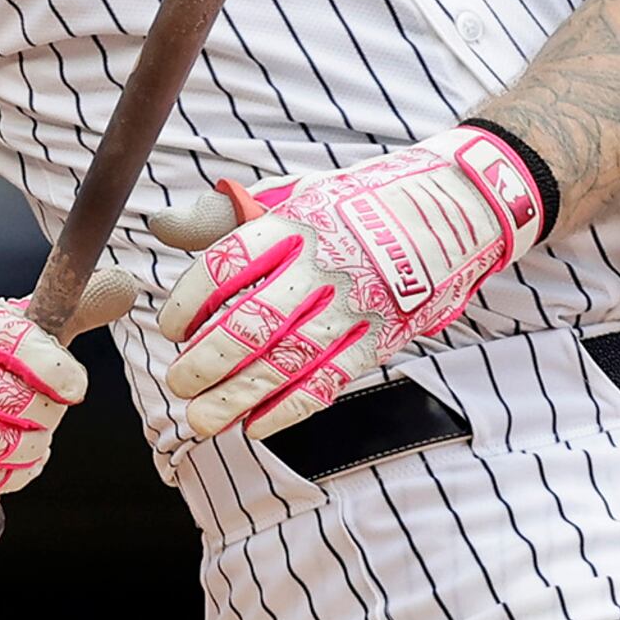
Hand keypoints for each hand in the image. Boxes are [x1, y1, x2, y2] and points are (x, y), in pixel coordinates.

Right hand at [0, 284, 111, 496]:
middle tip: (52, 414)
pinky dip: (7, 474)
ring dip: (27, 447)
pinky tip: (18, 462)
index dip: (51, 367)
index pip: (9, 335)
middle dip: (42, 413)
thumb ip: (62, 311)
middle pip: (1, 393)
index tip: (73, 386)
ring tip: (37, 441)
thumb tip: (123, 287)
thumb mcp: (4, 321)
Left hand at [149, 126, 546, 442]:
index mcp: (295, 221)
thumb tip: (161, 227)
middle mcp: (325, 263)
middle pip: (255, 319)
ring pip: (289, 358)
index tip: (170, 328)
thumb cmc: (356, 205)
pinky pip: (331, 378)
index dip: (191, 300)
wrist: (458, 207)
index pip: (229, 263)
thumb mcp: (295, 194)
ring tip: (201, 419)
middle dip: (208, 360)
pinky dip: (291, 406)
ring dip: (240, 394)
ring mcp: (357, 303)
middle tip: (176, 384)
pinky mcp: (384, 336)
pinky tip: (256, 426)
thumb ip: (226, 218)